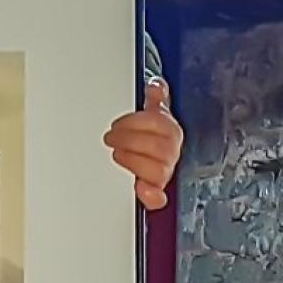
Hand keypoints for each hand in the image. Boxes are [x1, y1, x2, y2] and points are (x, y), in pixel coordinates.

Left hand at [105, 79, 183, 210]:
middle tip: (111, 138)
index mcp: (171, 131)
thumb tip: (156, 85)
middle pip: (159, 147)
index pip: (159, 124)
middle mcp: (171, 152)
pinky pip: (159, 198)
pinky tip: (140, 188)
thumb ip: (155, 98)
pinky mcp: (156, 191)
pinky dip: (151, 196)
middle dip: (130, 140)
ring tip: (117, 155)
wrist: (152, 156)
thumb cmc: (150, 135)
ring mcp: (165, 172)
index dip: (135, 123)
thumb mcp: (152, 114)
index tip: (117, 125)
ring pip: (159, 171)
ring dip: (134, 161)